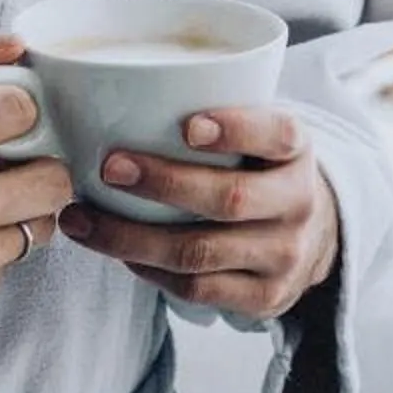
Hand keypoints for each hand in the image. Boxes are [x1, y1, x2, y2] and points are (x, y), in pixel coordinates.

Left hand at [57, 104, 339, 321]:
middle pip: (229, 199)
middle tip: (109, 167)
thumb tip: (112, 94)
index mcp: (298, 150)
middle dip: (162, 184)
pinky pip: (194, 289)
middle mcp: (298, 203)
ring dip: (130, 238)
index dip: (236, 129)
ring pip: (199, 253)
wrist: (311, 235)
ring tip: (81, 219)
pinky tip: (116, 251)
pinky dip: (147, 269)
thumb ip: (214, 111)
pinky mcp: (264, 298)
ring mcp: (283, 256)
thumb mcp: (259, 134)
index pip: (277, 135)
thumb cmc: (259, 170)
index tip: (187, 125)